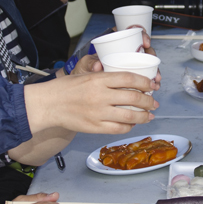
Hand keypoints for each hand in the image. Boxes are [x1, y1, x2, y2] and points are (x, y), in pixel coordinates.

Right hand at [25, 70, 156, 134]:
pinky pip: (118, 129)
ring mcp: (98, 113)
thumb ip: (105, 77)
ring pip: (129, 116)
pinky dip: (129, 126)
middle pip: (134, 98)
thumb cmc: (66, 88)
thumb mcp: (85, 74)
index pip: (129, 78)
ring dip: (144, 116)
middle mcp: (100, 96)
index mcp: (98, 79)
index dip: (145, 82)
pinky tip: (132, 124)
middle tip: (154, 102)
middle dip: (149, 101)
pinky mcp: (94, 127)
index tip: (152, 85)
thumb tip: (128, 80)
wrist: (48, 104)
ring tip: (149, 115)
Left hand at [79, 31, 160, 88]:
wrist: (85, 86)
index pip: (132, 32)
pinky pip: (145, 75)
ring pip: (147, 62)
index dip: (142, 34)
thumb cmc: (86, 70)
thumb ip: (90, 63)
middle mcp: (126, 52)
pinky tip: (154, 86)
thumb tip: (97, 65)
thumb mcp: (85, 64)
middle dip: (152, 54)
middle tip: (153, 61)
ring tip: (156, 79)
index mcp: (116, 43)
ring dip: (154, 69)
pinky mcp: (133, 75)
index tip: (145, 42)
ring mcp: (130, 63)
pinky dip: (151, 80)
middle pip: (144, 48)